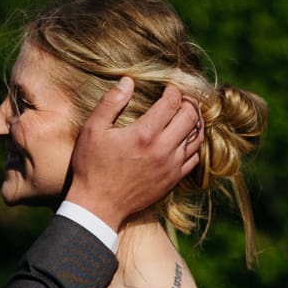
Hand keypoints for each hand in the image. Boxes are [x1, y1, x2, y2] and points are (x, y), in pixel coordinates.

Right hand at [64, 78, 202, 229]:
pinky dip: (193, 144)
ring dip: (195, 122)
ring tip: (187, 114)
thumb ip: (110, 103)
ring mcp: (170, 166)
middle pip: (190, 117)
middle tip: (182, 97)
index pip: (172, 103)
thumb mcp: (93, 130)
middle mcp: (163, 149)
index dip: (173, 91)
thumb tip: (128, 81)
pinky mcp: (172, 180)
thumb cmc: (91, 167)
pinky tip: (184, 139)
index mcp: (144, 134)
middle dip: (189, 102)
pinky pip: (194, 158)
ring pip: (196, 137)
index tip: (168, 88)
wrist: (98, 206)